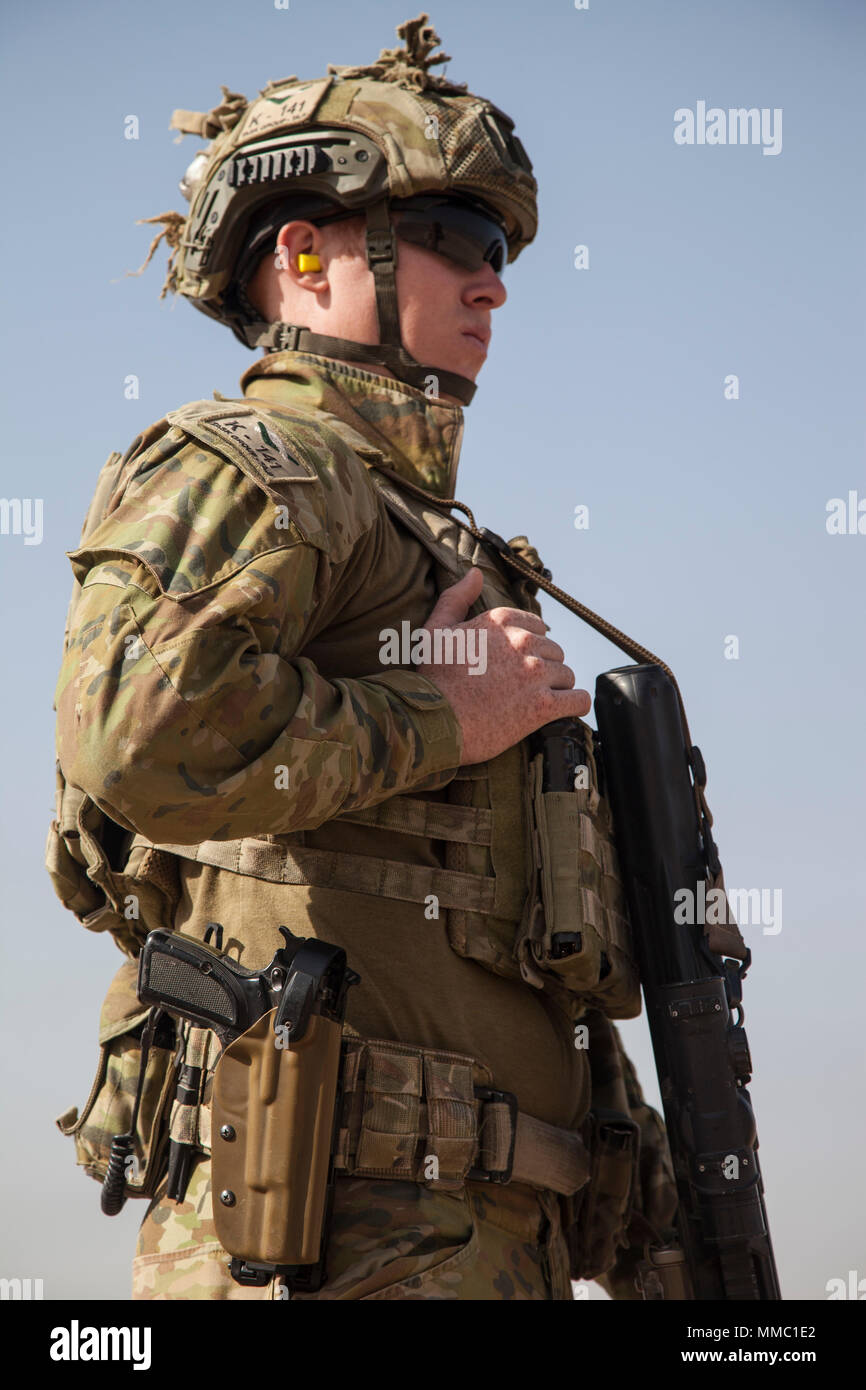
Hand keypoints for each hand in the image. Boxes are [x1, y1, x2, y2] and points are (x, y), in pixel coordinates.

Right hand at [416, 566, 590, 764]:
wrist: (433, 724)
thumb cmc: (432, 680)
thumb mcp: (435, 631)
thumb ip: (457, 598)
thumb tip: (475, 573)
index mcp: (501, 621)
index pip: (538, 627)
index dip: (528, 647)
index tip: (514, 664)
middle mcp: (522, 642)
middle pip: (554, 651)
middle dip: (542, 668)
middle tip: (520, 687)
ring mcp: (535, 673)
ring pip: (566, 675)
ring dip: (554, 688)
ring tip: (532, 702)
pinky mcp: (543, 705)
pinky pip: (578, 700)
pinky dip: (574, 706)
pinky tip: (562, 710)